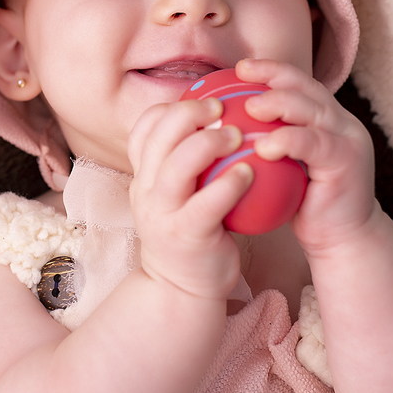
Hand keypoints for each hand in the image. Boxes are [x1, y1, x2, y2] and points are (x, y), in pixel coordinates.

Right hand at [127, 97, 248, 299]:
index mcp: (143, 176)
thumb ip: (186, 164)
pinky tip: (249, 172)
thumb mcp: (177, 196)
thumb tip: (217, 120)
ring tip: (238, 136)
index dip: (172, 107)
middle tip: (223, 108)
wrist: (181, 290)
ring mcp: (163, 213)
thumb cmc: (191, 234)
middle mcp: (147, 190)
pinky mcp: (186, 235)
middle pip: (159, 136)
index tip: (204, 101)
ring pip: (178, 164)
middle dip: (191, 113)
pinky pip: (207, 203)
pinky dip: (229, 183)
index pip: (144, 127)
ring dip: (210, 143)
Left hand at [233, 58, 376, 256]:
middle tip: (242, 76)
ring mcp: (349, 140)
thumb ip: (266, 142)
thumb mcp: (283, 167)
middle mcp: (341, 123)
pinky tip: (264, 147)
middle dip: (274, 77)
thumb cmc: (304, 203)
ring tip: (251, 107)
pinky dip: (289, 141)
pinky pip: (316, 144)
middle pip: (307, 88)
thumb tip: (221, 127)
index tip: (240, 67)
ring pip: (313, 110)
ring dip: (281, 104)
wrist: (341, 239)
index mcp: (326, 119)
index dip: (271, 70)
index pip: (298, 83)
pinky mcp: (349, 162)